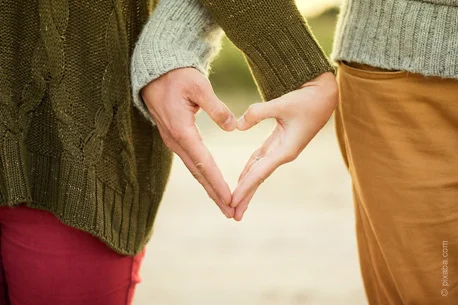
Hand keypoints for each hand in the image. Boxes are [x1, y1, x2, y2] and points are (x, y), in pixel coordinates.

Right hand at [141, 68, 237, 217]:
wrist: (154, 72)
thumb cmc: (177, 76)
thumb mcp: (199, 86)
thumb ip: (216, 107)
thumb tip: (233, 127)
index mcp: (182, 130)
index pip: (204, 163)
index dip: (217, 182)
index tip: (230, 199)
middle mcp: (176, 141)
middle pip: (198, 173)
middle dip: (215, 194)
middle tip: (231, 212)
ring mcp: (173, 141)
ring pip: (194, 170)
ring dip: (209, 188)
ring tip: (224, 204)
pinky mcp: (175, 138)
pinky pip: (191, 161)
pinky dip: (203, 175)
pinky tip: (211, 183)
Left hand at [231, 72, 337, 220]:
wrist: (325, 95)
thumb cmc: (307, 99)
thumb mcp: (282, 104)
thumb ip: (257, 113)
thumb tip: (237, 126)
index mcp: (286, 150)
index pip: (260, 173)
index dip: (245, 188)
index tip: (232, 202)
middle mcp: (283, 154)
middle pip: (259, 178)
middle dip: (246, 196)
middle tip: (232, 215)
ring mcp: (282, 149)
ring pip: (259, 171)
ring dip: (247, 186)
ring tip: (235, 202)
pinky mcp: (280, 142)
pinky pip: (261, 159)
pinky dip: (250, 169)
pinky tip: (242, 178)